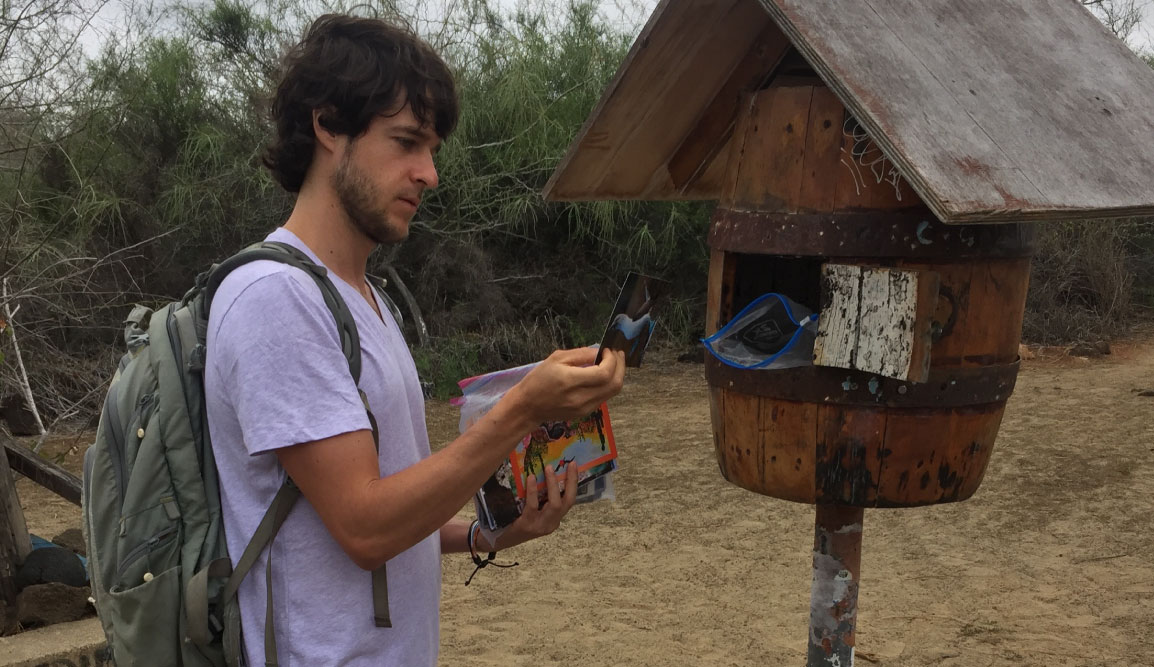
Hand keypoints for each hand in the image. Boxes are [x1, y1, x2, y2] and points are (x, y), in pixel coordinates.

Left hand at [481, 461, 578, 551]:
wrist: (497, 539)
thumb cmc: (515, 521)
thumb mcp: (533, 512)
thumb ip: (541, 498)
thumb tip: (543, 471)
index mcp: (554, 519)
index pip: (570, 500)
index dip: (574, 482)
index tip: (574, 465)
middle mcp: (551, 523)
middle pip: (568, 502)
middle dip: (571, 482)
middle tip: (569, 464)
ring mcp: (540, 525)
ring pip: (554, 504)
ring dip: (553, 484)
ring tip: (549, 468)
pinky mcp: (527, 525)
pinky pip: (533, 505)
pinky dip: (533, 491)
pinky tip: (531, 478)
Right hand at [503, 347, 625, 425]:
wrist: (528, 407)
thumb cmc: (538, 379)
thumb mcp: (556, 359)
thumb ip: (581, 354)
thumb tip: (600, 352)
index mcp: (571, 381)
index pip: (604, 373)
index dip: (612, 360)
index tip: (608, 350)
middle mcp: (581, 398)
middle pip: (614, 384)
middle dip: (620, 367)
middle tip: (617, 354)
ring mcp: (585, 408)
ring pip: (612, 392)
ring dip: (617, 375)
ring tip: (614, 362)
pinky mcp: (585, 413)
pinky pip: (604, 397)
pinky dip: (608, 384)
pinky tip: (603, 375)